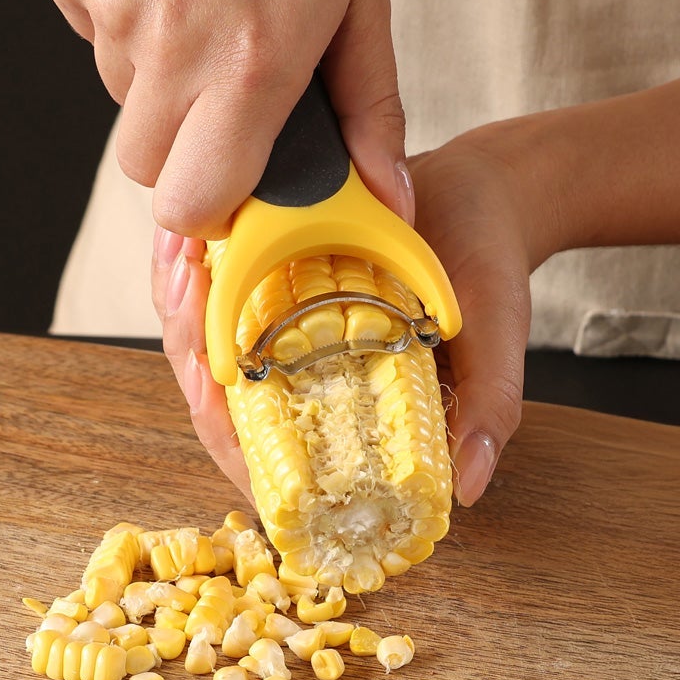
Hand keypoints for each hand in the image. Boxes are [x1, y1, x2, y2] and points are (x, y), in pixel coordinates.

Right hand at [39, 0, 411, 239]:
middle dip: (179, 142)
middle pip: (144, 165)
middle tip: (220, 70)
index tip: (228, 173)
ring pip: (120, 93)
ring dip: (155, 64)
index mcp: (255, 62)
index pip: (194, 202)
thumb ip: (371, 108)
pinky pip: (90, 30)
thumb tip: (391, 202)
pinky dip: (120, 8)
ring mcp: (113, 3)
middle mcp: (175, 42)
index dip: (207, 202)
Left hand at [155, 121, 546, 507]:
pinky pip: (218, 294)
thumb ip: (489, 412)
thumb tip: (468, 488)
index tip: (209, 388)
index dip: (229, 438)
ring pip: (207, 348)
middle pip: (221, 404)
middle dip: (192, 357)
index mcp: (351, 420)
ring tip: (182, 264)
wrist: (486, 191)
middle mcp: (310, 385)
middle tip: (188, 303)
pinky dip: (196, 275)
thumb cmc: (489, 271)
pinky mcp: (276, 284)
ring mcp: (288, 335)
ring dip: (182, 312)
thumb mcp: (498, 344)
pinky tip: (187, 244)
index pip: (273, 465)